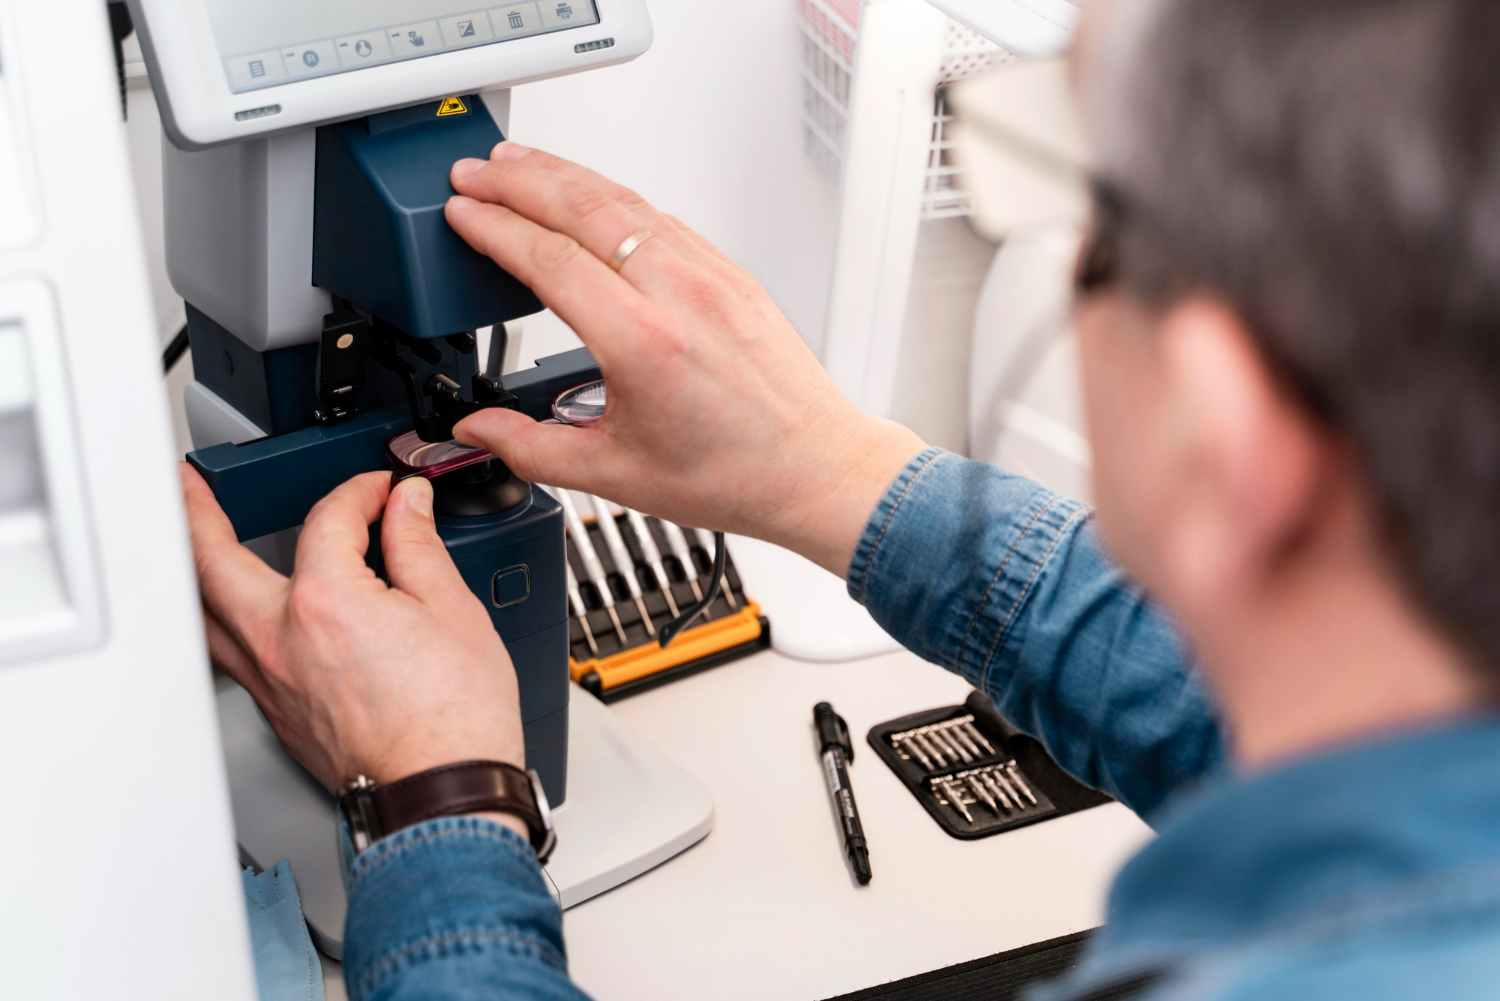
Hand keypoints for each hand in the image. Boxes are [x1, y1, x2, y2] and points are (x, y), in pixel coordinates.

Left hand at [182, 464, 526, 823]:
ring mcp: (271, 681)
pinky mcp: (276, 712)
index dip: (362, 492)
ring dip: (195, 568)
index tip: (387, 492)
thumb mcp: (453, 610)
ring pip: (206, 614)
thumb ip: (420, 546)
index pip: (330, 520)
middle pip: (213, 560)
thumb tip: (408, 507)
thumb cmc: (455, 719)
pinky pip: (231, 652)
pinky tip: (240, 610)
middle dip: (198, 511)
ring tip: (195, 541)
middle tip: (192, 485)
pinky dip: (226, 617)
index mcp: (327, 602)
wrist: (445, 791)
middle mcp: (281, 640)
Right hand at [445, 143, 925, 575]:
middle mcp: (679, 295)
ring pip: (624, 200)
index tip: (461, 212)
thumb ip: (532, 449)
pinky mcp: (731, 274)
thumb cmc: (736, 473)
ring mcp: (710, 276)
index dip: (494, 228)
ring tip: (516, 163)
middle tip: (473, 170)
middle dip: (517, 180)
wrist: (815, 468)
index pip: (549, 259)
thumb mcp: (615, 475)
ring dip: (563, 174)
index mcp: (643, 343)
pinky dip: (612, 196)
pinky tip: (588, 195)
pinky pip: (661, 217)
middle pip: (582, 208)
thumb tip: (478, 432)